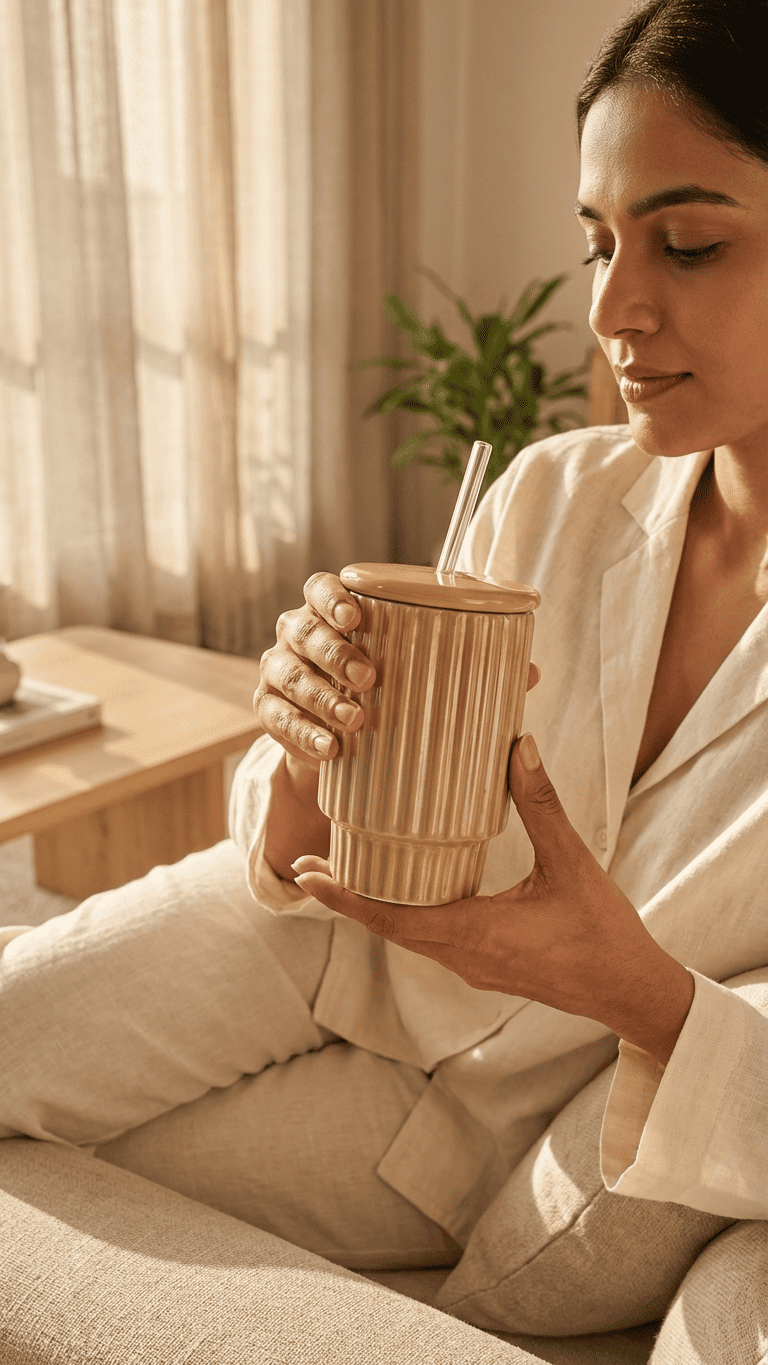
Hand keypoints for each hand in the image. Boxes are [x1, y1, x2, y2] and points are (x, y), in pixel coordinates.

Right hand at [255, 573, 540, 776]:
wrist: (341, 741)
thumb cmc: (389, 689)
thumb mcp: (424, 672)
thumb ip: (470, 665)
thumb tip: (532, 672)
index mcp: (332, 612)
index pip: (320, 588)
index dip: (332, 597)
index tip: (356, 614)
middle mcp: (297, 635)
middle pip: (302, 630)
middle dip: (333, 651)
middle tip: (370, 677)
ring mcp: (278, 673)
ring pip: (287, 675)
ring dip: (321, 696)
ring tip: (356, 720)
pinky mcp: (270, 713)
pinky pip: (276, 719)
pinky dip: (301, 734)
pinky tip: (329, 749)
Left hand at [293, 733, 693, 1064]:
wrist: (631, 992)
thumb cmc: (604, 933)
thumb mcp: (572, 863)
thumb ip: (542, 805)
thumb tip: (518, 746)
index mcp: (476, 934)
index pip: (390, 917)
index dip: (344, 897)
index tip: (304, 874)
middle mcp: (464, 957)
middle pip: (388, 927)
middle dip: (347, 898)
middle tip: (307, 865)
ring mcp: (474, 967)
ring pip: (409, 936)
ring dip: (375, 908)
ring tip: (346, 875)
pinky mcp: (487, 967)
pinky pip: (432, 940)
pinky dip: (407, 915)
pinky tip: (408, 891)